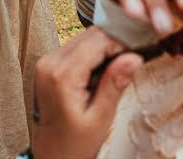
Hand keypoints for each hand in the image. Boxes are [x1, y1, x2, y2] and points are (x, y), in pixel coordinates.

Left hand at [32, 27, 141, 158]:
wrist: (52, 155)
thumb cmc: (74, 143)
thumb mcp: (101, 117)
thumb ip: (114, 84)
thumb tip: (133, 57)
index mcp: (62, 75)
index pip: (97, 40)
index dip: (120, 43)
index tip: (137, 53)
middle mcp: (50, 63)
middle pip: (88, 35)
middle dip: (112, 45)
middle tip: (130, 62)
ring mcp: (45, 62)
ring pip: (81, 39)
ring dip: (101, 50)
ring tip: (114, 73)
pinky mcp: (46, 65)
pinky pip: (73, 49)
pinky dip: (89, 55)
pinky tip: (98, 75)